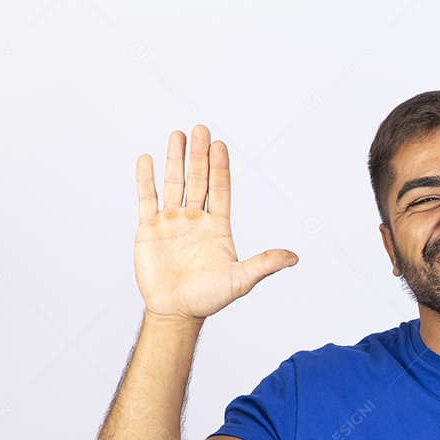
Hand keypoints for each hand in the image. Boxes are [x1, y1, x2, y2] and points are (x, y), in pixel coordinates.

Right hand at [134, 125, 296, 321]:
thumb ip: (264, 264)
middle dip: (199, 155)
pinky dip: (146, 179)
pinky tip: (148, 159)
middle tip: (200, 129)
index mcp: (218, 227)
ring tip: (177, 135)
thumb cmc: (208, 298)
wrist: (176, 311)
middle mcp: (196, 219)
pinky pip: (146, 199)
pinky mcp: (150, 229)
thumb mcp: (241, 280)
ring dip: (175, 159)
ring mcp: (172, 222)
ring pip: (173, 183)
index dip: (220, 167)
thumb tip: (293, 257)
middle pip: (198, 179)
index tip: (220, 145)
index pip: (220, 189)